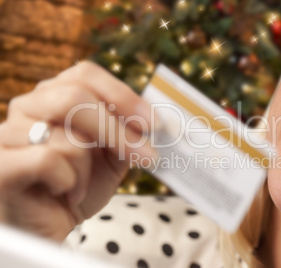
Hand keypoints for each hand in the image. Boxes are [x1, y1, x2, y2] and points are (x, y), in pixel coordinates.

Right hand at [0, 62, 154, 240]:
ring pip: (68, 136)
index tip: (152, 121)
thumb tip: (149, 121)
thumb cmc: (76, 187)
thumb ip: (126, 135)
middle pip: (76, 97)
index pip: (86, 74)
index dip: (123, 95)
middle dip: (118, 130)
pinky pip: (49, 160)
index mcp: (54, 97)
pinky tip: (63, 192)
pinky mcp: (1, 164)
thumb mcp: (111, 158)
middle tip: (146, 154)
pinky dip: (69, 182)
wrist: (45, 225)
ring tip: (81, 185)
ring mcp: (7, 134)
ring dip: (89, 168)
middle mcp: (28, 107)